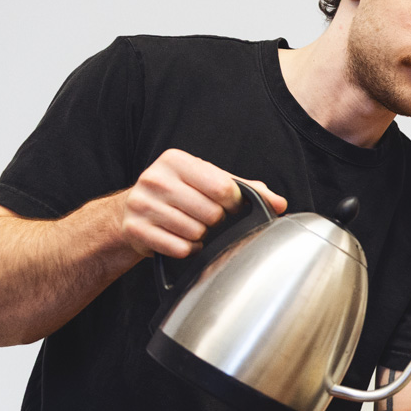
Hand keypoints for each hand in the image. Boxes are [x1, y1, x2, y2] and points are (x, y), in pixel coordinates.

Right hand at [119, 148, 286, 257]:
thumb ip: (245, 189)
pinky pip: (180, 249)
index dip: (233, 202)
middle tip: (205, 217)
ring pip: (196, 232)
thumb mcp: (208, 181)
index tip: (228, 205)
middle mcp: (155, 179)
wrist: (131, 211)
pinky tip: (179, 238)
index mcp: (176, 161)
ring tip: (189, 226)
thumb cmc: (178, 193)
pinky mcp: (136, 230)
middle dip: (215, 221)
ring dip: (200, 236)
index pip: (222, 187)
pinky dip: (186, 249)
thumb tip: (279, 203)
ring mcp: (142, 205)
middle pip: (211, 213)